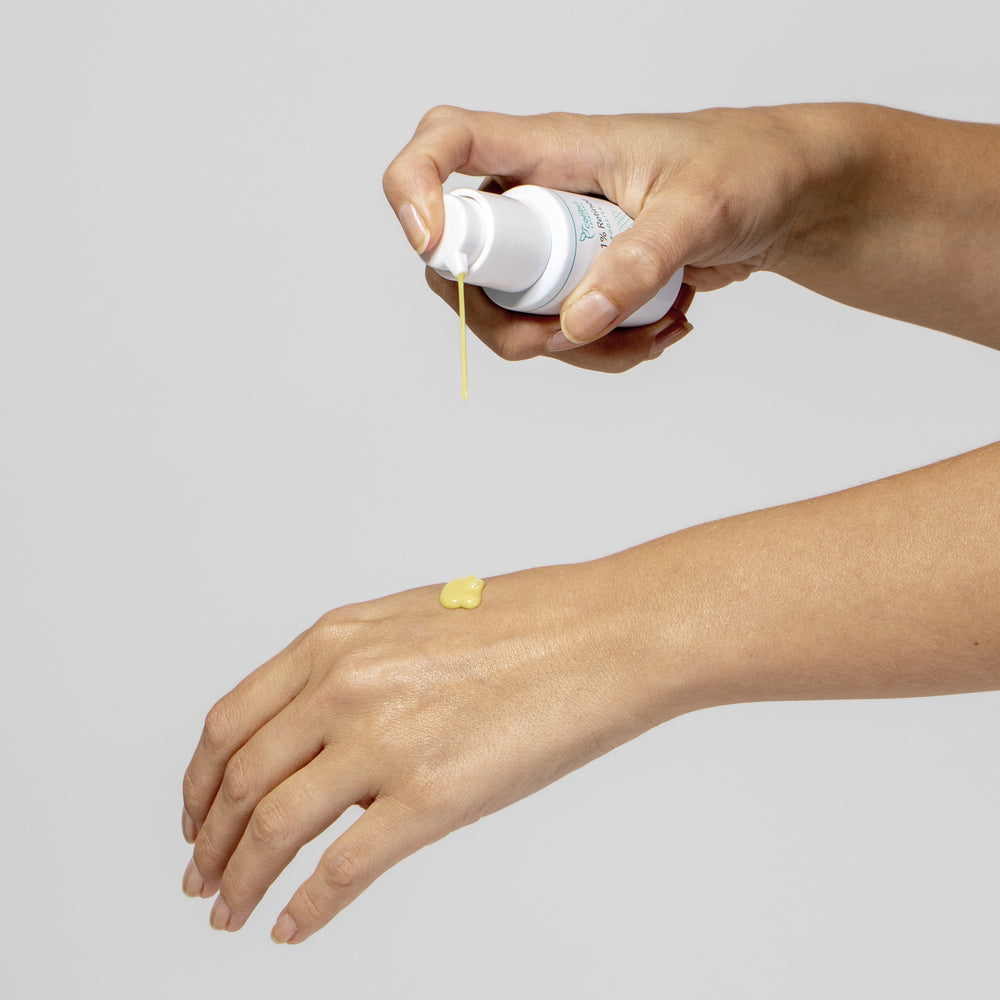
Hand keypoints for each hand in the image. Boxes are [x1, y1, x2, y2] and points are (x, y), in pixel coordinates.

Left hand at [180, 562, 677, 942]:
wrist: (606, 634)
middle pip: (237, 781)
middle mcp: (344, 686)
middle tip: (202, 875)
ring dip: (240, 880)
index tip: (197, 816)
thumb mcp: (413, 625)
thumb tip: (325, 741)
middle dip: (208, 840)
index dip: (199, 782)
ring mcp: (385, 741)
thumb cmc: (529, 623)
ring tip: (229, 911)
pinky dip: (307, 907)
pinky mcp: (432, 796)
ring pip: (272, 828)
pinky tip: (292, 928)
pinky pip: (342, 869)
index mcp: (336, 641)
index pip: (230, 723)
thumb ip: (354, 674)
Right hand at [383, 105, 841, 370]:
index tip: (434, 247)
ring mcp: (554, 245)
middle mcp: (538, 196)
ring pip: (511, 315)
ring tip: (653, 330)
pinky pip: (557, 334)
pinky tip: (658, 331)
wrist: (784, 197)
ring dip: (571, 348)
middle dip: (507, 321)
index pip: (448, 144)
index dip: (416, 190)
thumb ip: (640, 262)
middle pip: (466, 264)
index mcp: (554, 149)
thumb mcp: (701, 209)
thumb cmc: (748, 168)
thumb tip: (577, 321)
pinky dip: (601, 352)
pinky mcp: (578, 281)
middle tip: (570, 335)